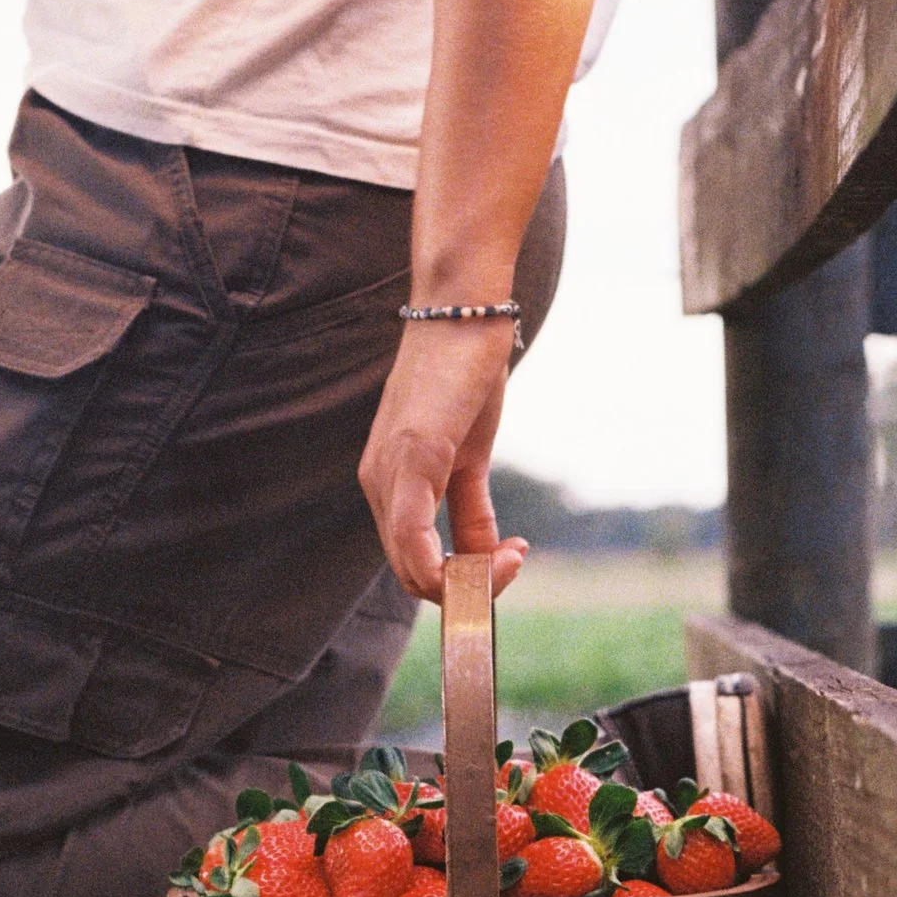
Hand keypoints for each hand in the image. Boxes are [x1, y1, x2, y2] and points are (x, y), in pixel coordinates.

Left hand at [359, 318, 528, 602]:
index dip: (462, 581)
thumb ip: (470, 508)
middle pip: (412, 576)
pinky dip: (453, 566)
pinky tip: (503, 554)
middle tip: (519, 561)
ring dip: (472, 581)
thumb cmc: (467, 373)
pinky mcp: (414, 457)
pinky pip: (414, 540)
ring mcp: (390, 473)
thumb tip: (485, 553)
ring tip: (516, 557)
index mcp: (388, 484)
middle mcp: (378, 484)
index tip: (512, 559)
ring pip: (414, 570)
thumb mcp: (471, 454)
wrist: (464, 308)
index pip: (413, 564)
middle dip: (470, 588)